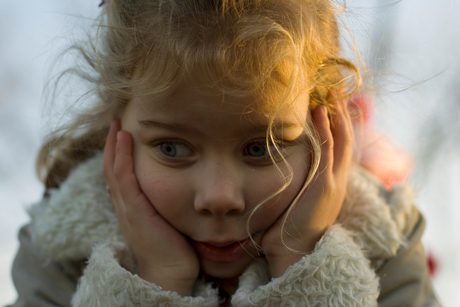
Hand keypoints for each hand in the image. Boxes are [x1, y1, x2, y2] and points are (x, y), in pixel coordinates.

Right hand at [103, 120, 198, 295]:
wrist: (171, 272)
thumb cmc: (174, 248)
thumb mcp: (167, 220)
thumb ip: (166, 204)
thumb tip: (181, 189)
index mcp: (131, 208)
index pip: (120, 176)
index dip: (118, 155)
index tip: (123, 135)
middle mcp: (124, 206)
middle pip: (111, 169)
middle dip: (112, 145)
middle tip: (116, 122)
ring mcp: (127, 208)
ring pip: (113, 170)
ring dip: (114, 145)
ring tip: (117, 124)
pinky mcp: (135, 210)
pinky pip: (124, 178)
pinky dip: (121, 157)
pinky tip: (124, 138)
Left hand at [261, 97, 353, 277]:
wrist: (292, 254)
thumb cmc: (286, 233)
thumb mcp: (293, 204)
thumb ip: (291, 187)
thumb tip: (273, 173)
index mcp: (330, 186)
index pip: (339, 150)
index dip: (338, 128)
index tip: (331, 108)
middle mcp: (337, 182)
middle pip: (345, 141)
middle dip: (342, 116)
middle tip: (336, 93)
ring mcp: (333, 183)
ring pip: (341, 141)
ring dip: (337, 116)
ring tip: (331, 93)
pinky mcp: (324, 186)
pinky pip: (328, 150)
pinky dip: (326, 129)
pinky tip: (321, 111)